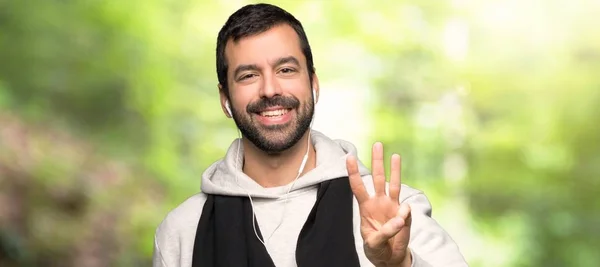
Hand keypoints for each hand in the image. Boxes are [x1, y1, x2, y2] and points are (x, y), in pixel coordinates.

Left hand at [347, 142, 411, 266]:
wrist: (390, 258)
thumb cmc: (377, 248)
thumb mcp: (374, 243)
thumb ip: (386, 231)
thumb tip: (403, 214)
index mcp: (365, 207)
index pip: (358, 186)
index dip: (353, 172)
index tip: (349, 157)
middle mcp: (379, 202)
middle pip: (378, 178)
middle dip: (377, 161)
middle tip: (377, 144)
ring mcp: (392, 207)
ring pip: (394, 184)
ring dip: (395, 170)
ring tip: (396, 155)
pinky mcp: (404, 215)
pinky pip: (406, 210)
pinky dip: (405, 213)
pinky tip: (403, 217)